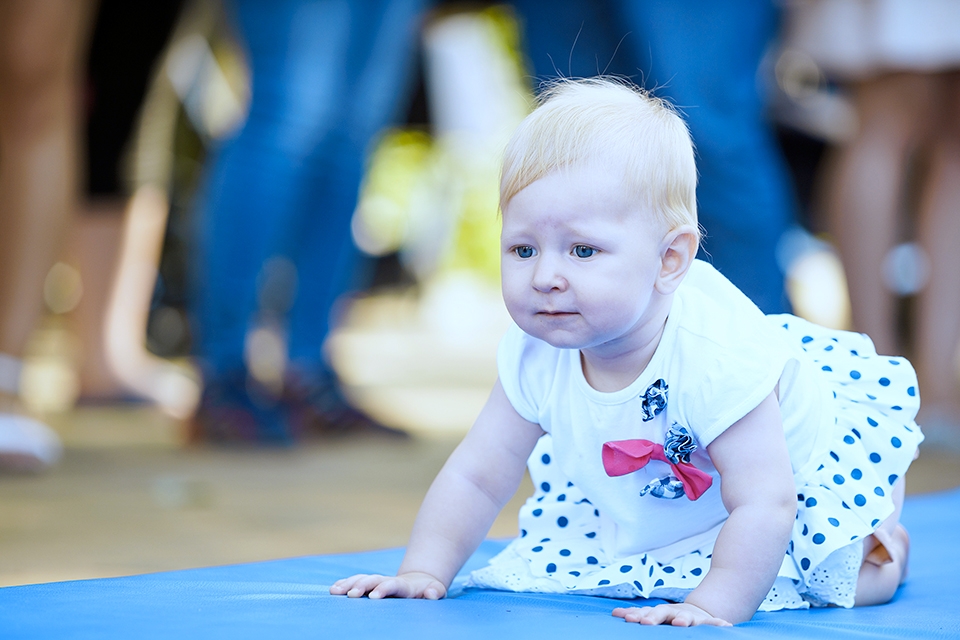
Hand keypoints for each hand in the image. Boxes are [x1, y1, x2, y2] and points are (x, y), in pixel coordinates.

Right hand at [329, 572, 446, 599]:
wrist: (419, 581)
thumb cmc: (428, 590)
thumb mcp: (435, 591)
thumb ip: (434, 592)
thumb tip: (432, 593)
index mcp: (404, 585)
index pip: (393, 585)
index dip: (384, 589)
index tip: (374, 597)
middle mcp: (388, 581)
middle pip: (373, 580)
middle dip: (361, 586)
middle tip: (351, 595)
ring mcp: (378, 582)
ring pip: (362, 580)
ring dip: (349, 584)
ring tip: (335, 591)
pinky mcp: (371, 585)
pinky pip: (356, 582)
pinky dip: (345, 584)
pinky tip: (334, 589)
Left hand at [612, 602, 731, 626]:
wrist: (697, 611)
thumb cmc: (669, 616)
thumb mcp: (654, 615)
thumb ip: (637, 614)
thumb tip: (614, 613)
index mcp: (660, 613)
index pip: (646, 613)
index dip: (637, 615)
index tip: (628, 619)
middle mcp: (674, 613)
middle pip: (663, 612)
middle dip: (654, 617)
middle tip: (645, 623)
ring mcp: (691, 617)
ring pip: (687, 618)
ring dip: (684, 620)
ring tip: (680, 624)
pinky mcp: (707, 622)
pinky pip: (714, 624)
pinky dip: (719, 624)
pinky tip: (726, 626)